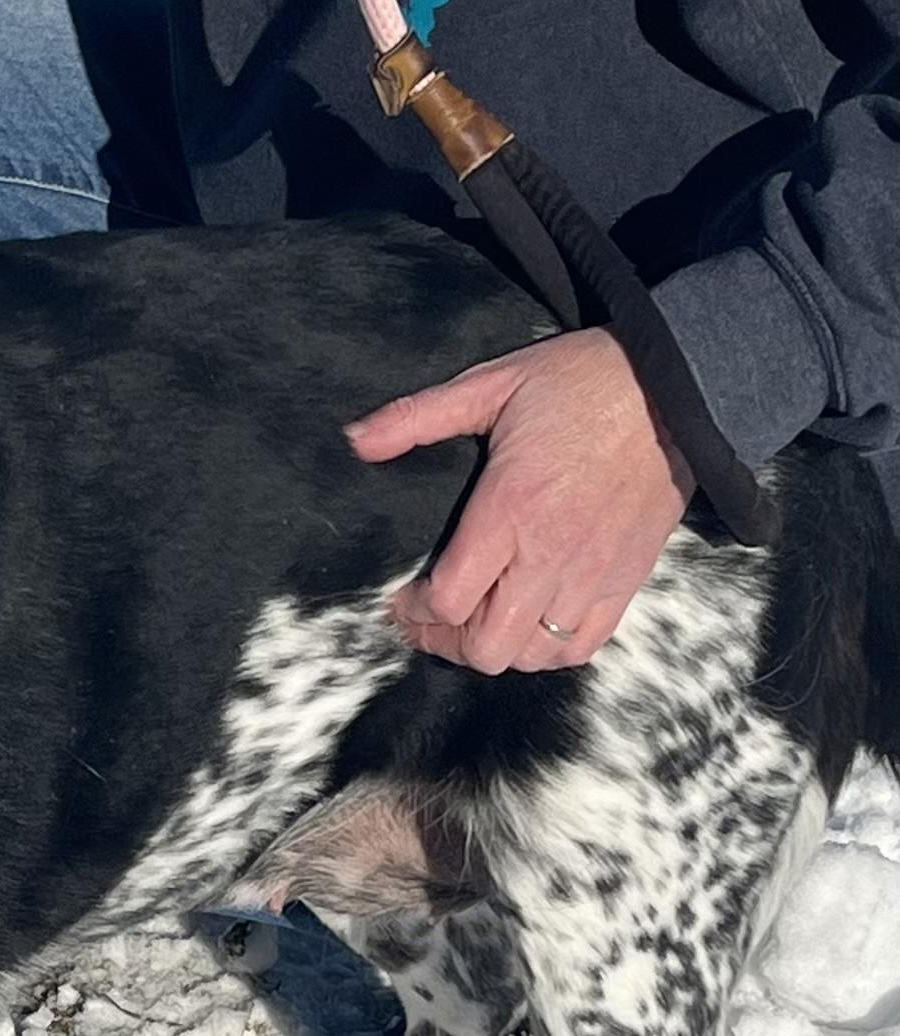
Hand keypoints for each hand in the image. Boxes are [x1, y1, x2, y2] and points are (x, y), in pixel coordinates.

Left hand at [344, 329, 694, 672]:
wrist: (678, 386)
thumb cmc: (583, 380)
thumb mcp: (492, 383)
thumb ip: (419, 416)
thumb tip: (357, 437)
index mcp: (510, 510)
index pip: (449, 599)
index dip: (413, 612)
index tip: (402, 599)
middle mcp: (550, 554)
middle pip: (488, 646)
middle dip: (447, 643)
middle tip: (430, 623)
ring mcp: (593, 573)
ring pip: (533, 655)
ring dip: (497, 649)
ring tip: (477, 625)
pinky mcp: (627, 578)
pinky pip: (584, 645)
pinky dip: (550, 649)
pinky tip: (531, 627)